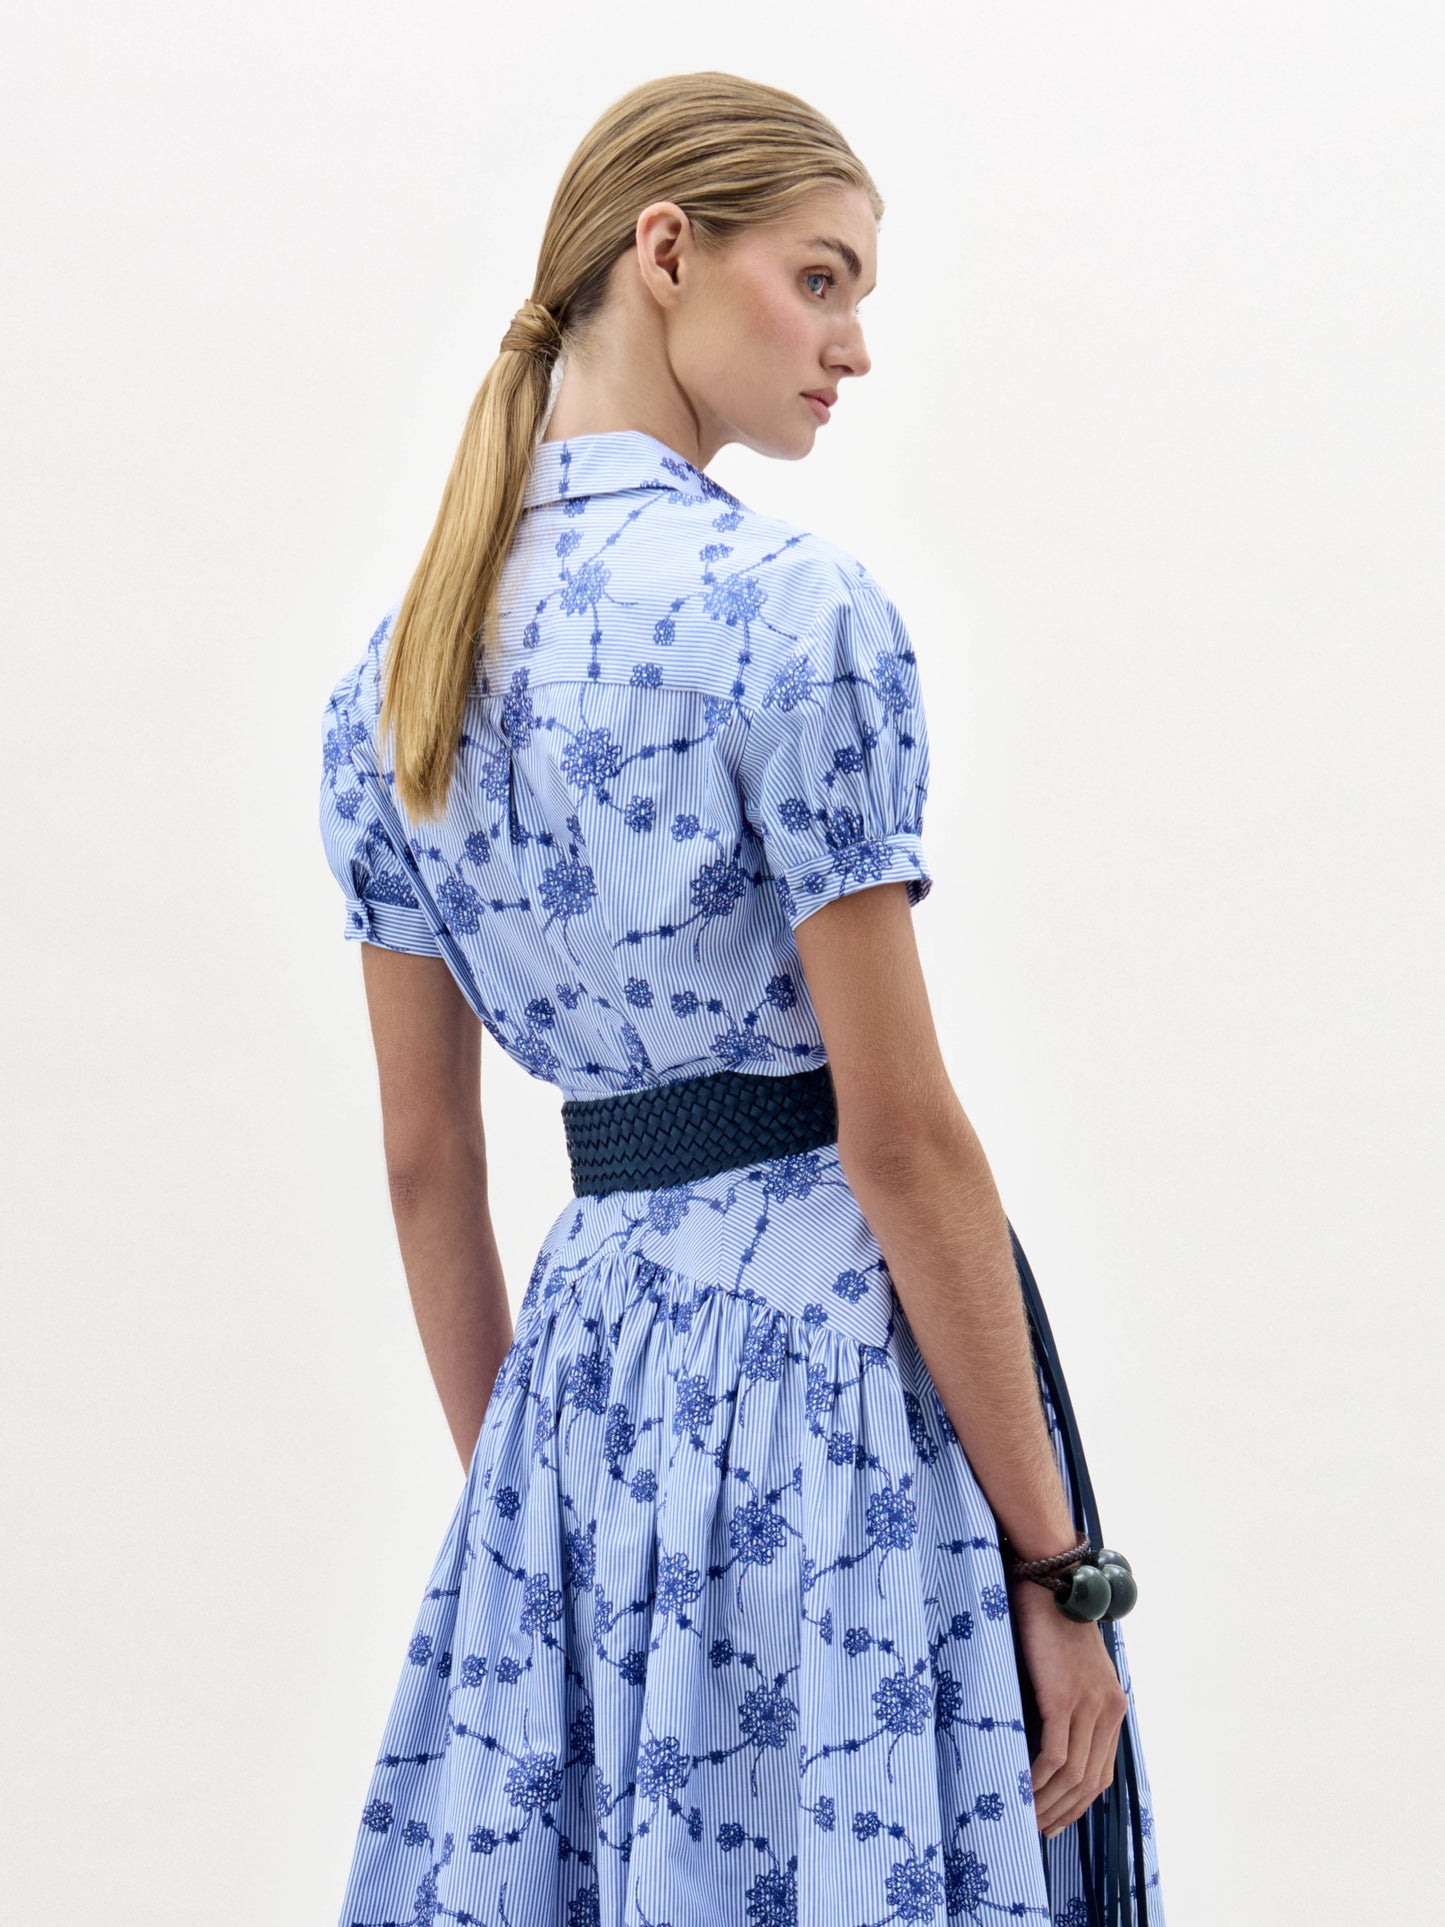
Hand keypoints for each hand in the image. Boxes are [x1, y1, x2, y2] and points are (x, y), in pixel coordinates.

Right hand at [1010, 1575, 1128, 1838]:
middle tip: (1035, 1828)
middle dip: (1062, 1812)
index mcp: (1113, 1706)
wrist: (1050, 1582)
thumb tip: (1045, 1742)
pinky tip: (1020, 1789)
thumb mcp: (1068, 1669)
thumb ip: (1067, 1703)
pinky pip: (1054, 1756)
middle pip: (1089, 1782)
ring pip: (1072, 1775)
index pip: (1101, 1773)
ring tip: (1024, 1816)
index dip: (1078, 1803)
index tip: (1054, 1819)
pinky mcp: (1066, 1700)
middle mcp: (1109, 1710)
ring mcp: (1090, 1706)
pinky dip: (1037, 1779)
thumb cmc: (1050, 1620)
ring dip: (1047, 1802)